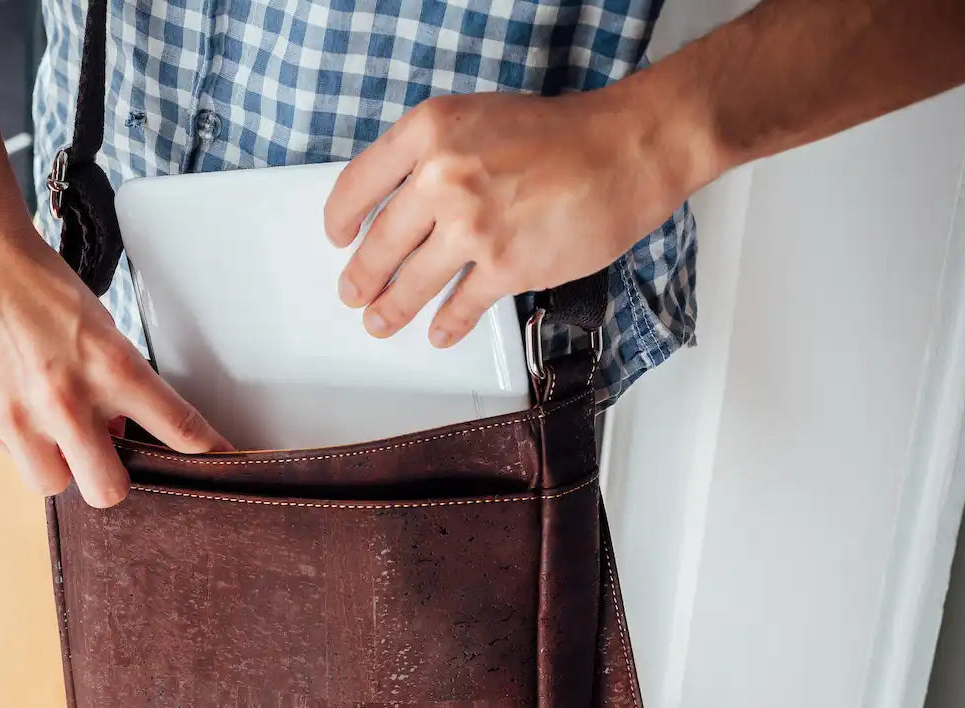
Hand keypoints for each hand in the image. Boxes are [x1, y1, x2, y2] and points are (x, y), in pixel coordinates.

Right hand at [0, 201, 230, 507]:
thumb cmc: (34, 282)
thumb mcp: (93, 325)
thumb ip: (110, 385)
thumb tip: (113, 434)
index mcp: (109, 368)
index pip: (178, 427)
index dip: (206, 452)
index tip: (222, 461)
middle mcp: (64, 401)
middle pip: (108, 491)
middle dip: (108, 479)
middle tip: (101, 459)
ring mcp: (14, 417)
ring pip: (51, 485)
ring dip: (55, 463)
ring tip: (44, 426)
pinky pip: (3, 454)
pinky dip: (9, 434)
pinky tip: (2, 392)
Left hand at [324, 89, 687, 346]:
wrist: (625, 150)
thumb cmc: (558, 133)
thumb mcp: (474, 118)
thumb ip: (430, 154)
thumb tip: (395, 201)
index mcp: (429, 131)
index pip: (357, 183)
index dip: (340, 219)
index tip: (339, 237)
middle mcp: (443, 176)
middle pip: (379, 242)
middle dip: (361, 276)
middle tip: (352, 292)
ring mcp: (473, 226)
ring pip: (411, 282)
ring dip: (390, 309)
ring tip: (380, 321)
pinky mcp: (506, 265)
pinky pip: (461, 306)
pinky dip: (447, 324)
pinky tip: (440, 332)